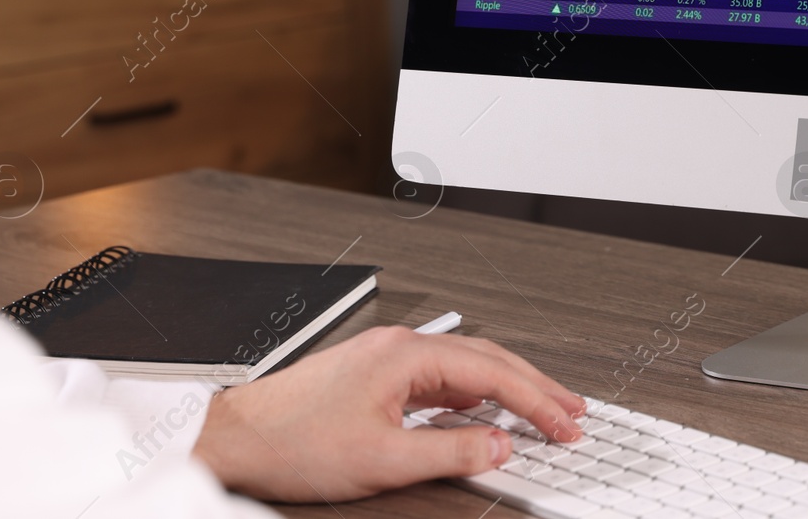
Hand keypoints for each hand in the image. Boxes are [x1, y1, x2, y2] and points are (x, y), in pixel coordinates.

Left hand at [191, 325, 585, 501]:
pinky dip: (474, 393)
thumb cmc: (294, 444)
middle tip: (571, 411)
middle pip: (486, 358)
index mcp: (405, 355)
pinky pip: (440, 378)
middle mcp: (399, 346)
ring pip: (465, 365)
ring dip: (506, 387)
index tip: (566, 425)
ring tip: (541, 409)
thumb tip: (501, 446)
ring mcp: (386, 358)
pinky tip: (483, 411)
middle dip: (534, 385)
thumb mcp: (383, 461)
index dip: (536, 401)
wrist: (235, 439)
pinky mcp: (374, 375)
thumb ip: (451, 452)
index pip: (492, 374)